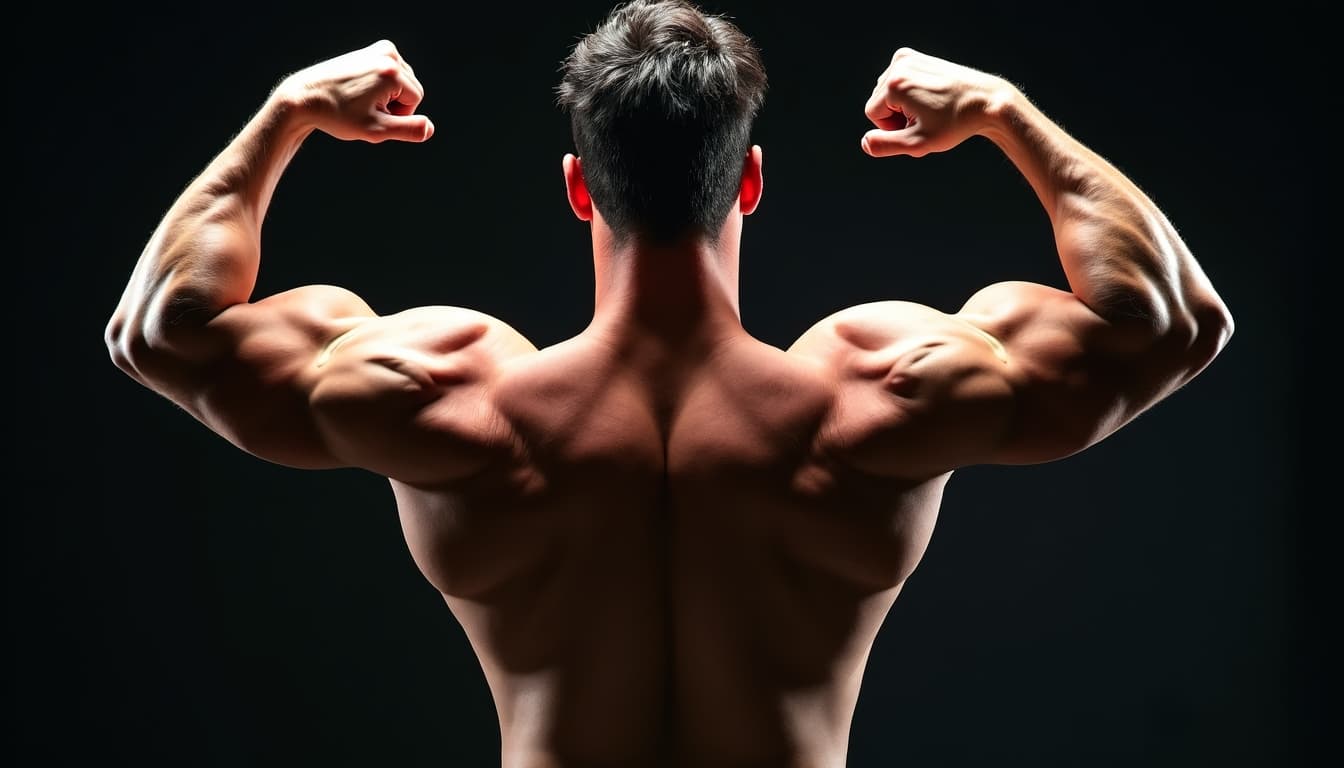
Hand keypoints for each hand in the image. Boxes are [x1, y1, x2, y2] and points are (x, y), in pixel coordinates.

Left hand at [275, 40, 433, 142]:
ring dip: (386, 96)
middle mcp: (387, 54)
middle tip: (364, 108)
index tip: (371, 115)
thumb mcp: (375, 130)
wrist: (305, 97)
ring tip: (360, 99)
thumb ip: (408, 130)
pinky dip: (380, 85)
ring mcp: (378, 49)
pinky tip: (359, 90)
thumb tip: (430, 128)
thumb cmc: (338, 115)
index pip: (416, 99)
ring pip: (401, 82)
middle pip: (411, 88)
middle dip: (393, 104)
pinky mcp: (370, 50)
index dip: (398, 115)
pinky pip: (391, 74)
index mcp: (391, 71)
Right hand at [862, 47, 1007, 157]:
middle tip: (925, 121)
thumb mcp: (918, 143)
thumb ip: (886, 145)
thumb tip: (864, 143)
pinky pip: (898, 81)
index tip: (916, 129)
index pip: (872, 114)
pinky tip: (929, 98)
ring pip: (888, 92)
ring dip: (903, 105)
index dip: (891, 128)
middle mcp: (899, 65)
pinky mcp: (917, 57)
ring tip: (929, 110)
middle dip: (897, 116)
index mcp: (895, 84)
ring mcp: (908, 57)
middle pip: (879, 101)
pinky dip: (909, 92)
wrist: (985, 101)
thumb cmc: (955, 123)